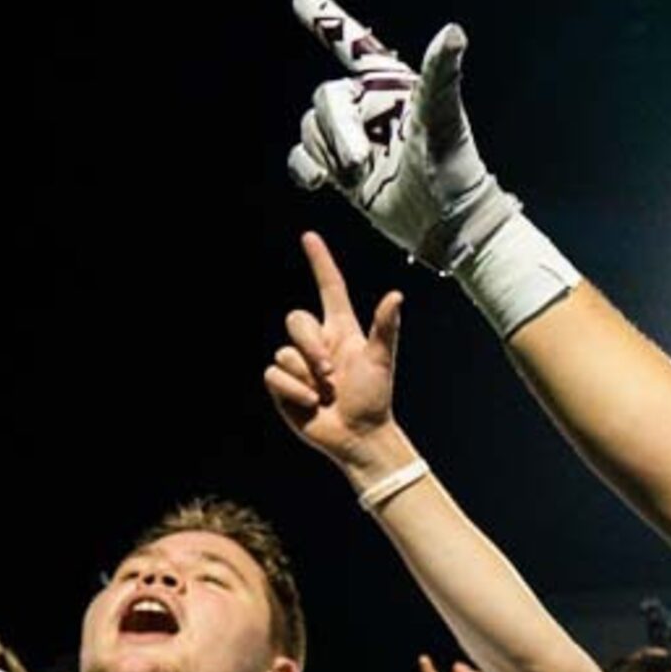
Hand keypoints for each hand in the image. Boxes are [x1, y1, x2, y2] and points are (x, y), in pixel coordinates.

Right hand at [266, 233, 413, 482]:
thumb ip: (385, 328)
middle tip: (332, 374)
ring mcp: (299, 363)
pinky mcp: (283, 383)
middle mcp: (318, 342)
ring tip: (327, 393)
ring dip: (307, 375)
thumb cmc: (374, 399)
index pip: (329, 288)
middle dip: (310, 345)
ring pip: (285, 351)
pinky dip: (294, 389)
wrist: (358, 435)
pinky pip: (274, 374)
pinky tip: (311, 403)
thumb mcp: (381, 361)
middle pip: (295, 319)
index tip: (309, 236)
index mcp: (342, 331)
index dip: (320, 262)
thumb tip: (396, 295)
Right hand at [290, 0, 515, 272]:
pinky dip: (308, 168)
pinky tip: (322, 182)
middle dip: (338, 131)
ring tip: (362, 175)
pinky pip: (302, 157)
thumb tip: (453, 31)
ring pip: (312, 128)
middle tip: (361, 162)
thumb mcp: (444, 119)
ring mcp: (354, 139)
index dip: (325, 16)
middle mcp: (370, 106)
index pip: (352, 42)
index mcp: (393, 86)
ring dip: (331, 154)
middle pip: (325, 97)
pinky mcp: (343, 170)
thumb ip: (442, 74)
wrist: (448, 224)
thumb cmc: (454, 169)